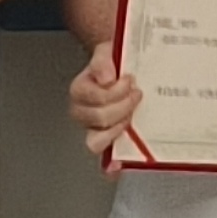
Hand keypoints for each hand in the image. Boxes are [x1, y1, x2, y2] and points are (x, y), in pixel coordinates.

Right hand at [68, 40, 142, 163]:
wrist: (120, 68)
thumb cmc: (113, 63)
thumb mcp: (107, 52)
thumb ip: (103, 61)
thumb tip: (106, 78)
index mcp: (80, 90)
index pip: (95, 98)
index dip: (115, 91)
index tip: (129, 80)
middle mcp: (82, 112)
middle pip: (99, 119)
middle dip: (122, 107)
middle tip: (136, 95)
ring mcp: (93, 129)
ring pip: (96, 142)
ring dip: (117, 130)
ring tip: (131, 118)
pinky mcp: (106, 141)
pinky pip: (103, 160)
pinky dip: (110, 165)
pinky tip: (119, 166)